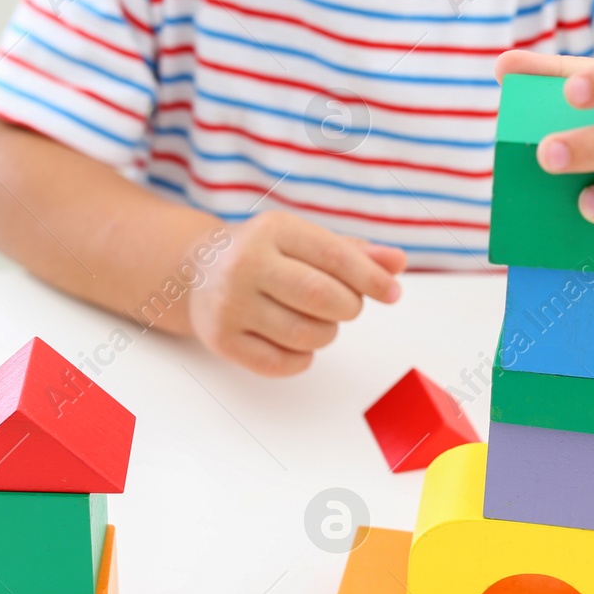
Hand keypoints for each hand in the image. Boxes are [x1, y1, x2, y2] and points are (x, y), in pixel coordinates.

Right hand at [187, 211, 406, 375]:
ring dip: (326, 334)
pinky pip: (283, 364)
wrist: (195, 271)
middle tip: (343, 305)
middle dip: (348, 308)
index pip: (335, 257)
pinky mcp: (221, 340)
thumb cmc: (266, 255)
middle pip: (323, 298)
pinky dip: (302, 358)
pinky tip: (295, 342)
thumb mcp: (304, 241)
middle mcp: (246, 264)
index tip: (393, 294)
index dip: (372, 279)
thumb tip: (398, 262)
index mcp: (273, 230)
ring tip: (314, 320)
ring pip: (306, 335)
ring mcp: (230, 303)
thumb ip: (353, 253)